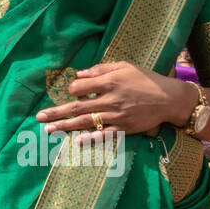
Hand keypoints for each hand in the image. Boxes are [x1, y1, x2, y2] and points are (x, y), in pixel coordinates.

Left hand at [36, 61, 194, 138]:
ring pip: (86, 122)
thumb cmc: (146, 79)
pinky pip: (105, 134)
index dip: (72, 90)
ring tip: (49, 130)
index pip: (79, 88)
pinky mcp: (124, 128)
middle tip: (39, 117)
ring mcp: (116, 116)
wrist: (170, 98)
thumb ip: (100, 69)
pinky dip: (91, 138)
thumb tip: (79, 74)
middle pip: (77, 107)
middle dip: (56, 112)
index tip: (72, 92)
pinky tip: (77, 142)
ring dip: (66, 127)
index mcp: (109, 82)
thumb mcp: (124, 66)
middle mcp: (110, 100)